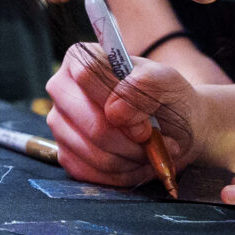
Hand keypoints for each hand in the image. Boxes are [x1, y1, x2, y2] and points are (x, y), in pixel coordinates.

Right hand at [44, 42, 205, 186]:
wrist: (175, 131)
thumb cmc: (168, 100)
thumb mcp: (167, 81)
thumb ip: (144, 86)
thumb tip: (114, 112)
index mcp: (81, 59)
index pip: (87, 75)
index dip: (118, 101)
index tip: (146, 121)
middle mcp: (62, 89)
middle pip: (90, 122)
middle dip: (129, 141)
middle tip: (152, 140)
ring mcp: (60, 123)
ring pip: (92, 152)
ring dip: (130, 159)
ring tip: (149, 152)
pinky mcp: (65, 154)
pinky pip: (89, 173)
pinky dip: (121, 175)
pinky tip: (135, 164)